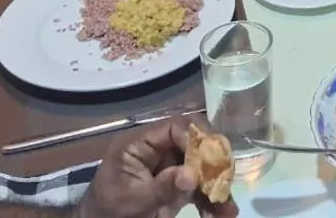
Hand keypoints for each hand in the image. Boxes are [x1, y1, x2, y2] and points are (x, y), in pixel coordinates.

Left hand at [79, 120, 237, 217]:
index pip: (173, 127)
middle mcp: (157, 151)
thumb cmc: (107, 212)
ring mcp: (168, 169)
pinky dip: (211, 199)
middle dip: (212, 165)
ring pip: (201, 168)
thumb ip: (160, 187)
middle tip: (226, 181)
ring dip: (216, 187)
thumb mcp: (131, 202)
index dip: (194, 137)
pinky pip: (199, 187)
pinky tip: (223, 213)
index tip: (210, 158)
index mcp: (138, 145)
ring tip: (228, 209)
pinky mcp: (176, 187)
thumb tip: (192, 174)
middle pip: (193, 145)